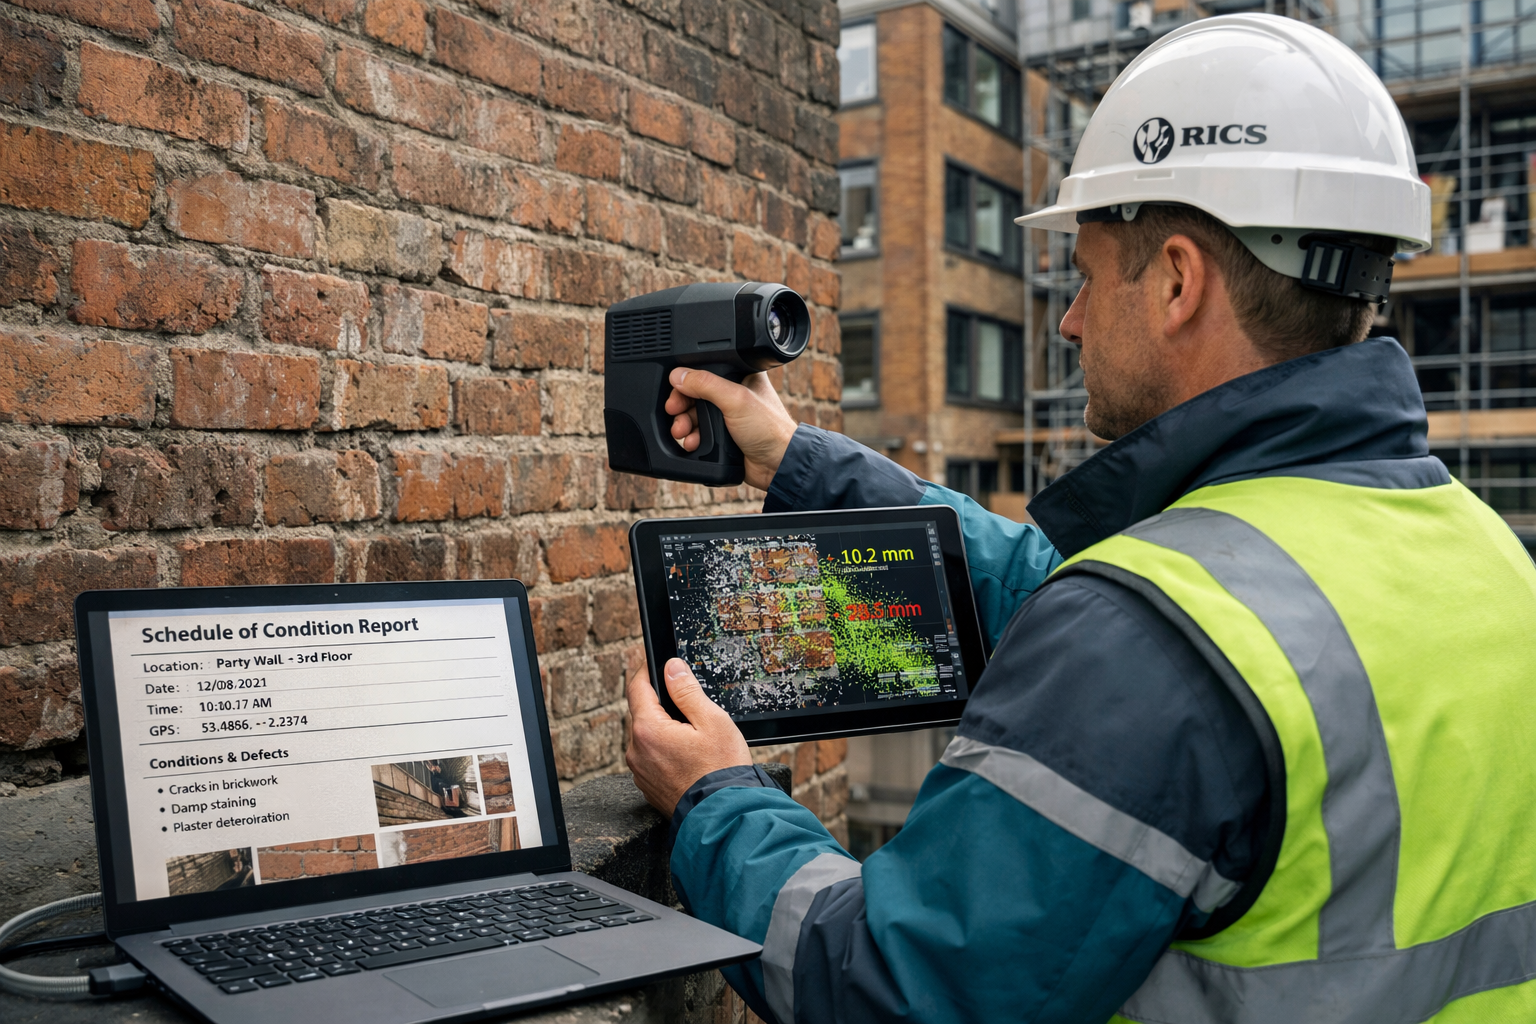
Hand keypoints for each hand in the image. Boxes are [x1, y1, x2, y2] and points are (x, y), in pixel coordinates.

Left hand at [626, 658, 750, 816]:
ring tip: (694, 736)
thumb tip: (671, 668)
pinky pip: (652, 758)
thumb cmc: (721, 770)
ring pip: (648, 737)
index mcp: (648, 730)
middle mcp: (637, 751)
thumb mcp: (711, 720)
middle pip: (643, 713)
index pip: (637, 688)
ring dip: (664, 729)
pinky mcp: (648, 786)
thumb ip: (687, 691)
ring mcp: (640, 771)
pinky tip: (689, 757)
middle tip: (687, 703)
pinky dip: (665, 751)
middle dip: (661, 704)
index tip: (651, 660)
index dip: (645, 669)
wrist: (724, 815)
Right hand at [663, 368, 798, 491]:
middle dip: (681, 406)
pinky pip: (698, 434)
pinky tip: (690, 443)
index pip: (704, 372)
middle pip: (695, 394)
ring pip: (694, 416)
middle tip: (674, 412)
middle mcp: (732, 393)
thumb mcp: (736, 399)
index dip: (687, 381)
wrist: (777, 464)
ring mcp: (726, 416)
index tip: (675, 390)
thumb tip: (678, 375)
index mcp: (739, 375)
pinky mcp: (722, 436)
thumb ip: (706, 384)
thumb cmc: (770, 429)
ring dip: (683, 424)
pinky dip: (691, 438)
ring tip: (681, 432)